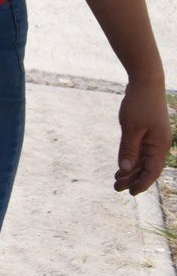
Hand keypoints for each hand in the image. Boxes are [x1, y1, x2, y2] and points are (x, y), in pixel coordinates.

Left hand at [115, 77, 170, 194]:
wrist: (145, 82)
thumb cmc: (139, 104)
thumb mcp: (131, 128)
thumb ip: (128, 149)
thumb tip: (125, 169)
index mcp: (160, 146)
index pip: (152, 172)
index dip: (141, 184)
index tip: (129, 193)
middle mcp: (159, 145)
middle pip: (147, 168)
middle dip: (132, 179)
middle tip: (115, 188)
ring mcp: (154, 139)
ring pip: (143, 161)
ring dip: (130, 171)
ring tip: (116, 180)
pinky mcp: (148, 133)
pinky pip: (140, 151)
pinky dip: (131, 159)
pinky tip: (122, 166)